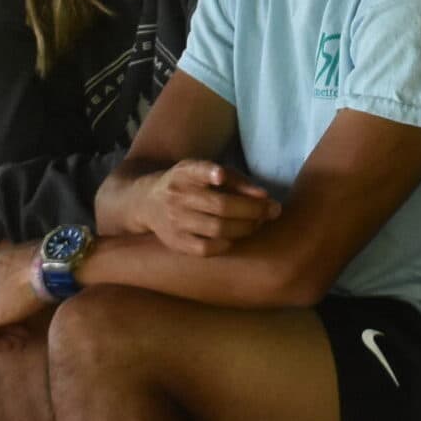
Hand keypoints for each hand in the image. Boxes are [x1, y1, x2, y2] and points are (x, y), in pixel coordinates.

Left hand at [0, 242, 46, 343]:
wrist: (49, 268)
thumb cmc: (51, 262)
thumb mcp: (34, 260)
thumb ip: (24, 269)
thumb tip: (34, 277)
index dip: (5, 302)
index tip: (24, 307)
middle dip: (1, 319)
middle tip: (24, 325)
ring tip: (22, 336)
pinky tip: (16, 344)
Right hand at [118, 160, 279, 254]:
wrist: (148, 202)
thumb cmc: (192, 184)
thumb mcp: (208, 172)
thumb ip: (237, 180)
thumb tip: (264, 196)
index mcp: (185, 173)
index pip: (196, 171)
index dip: (208, 172)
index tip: (220, 175)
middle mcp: (176, 196)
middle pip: (219, 205)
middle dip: (253, 209)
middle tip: (273, 210)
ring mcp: (173, 221)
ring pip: (215, 229)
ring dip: (245, 227)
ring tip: (259, 223)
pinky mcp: (174, 242)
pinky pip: (205, 248)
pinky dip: (226, 244)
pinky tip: (236, 237)